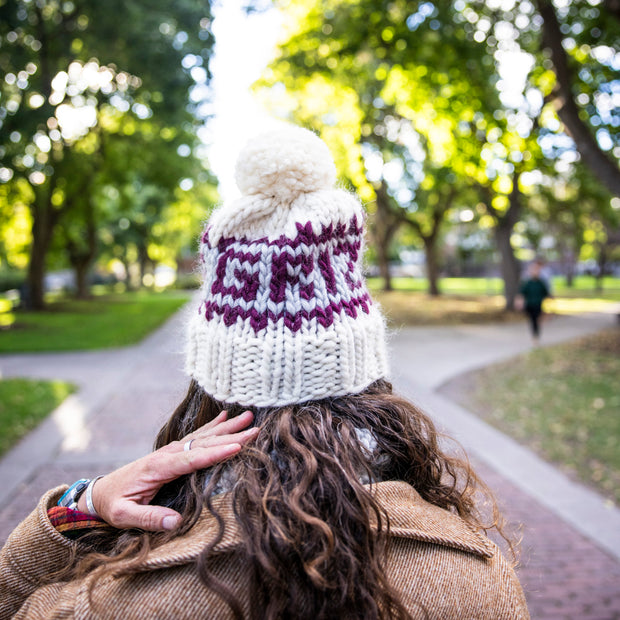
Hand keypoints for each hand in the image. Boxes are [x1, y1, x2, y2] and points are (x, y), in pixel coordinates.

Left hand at [77, 411, 257, 531]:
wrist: (100, 492)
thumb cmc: (113, 505)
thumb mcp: (125, 516)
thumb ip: (148, 518)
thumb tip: (175, 522)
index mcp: (159, 467)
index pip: (192, 458)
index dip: (215, 453)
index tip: (237, 447)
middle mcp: (167, 453)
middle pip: (204, 443)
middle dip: (230, 435)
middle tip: (255, 428)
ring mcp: (171, 450)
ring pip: (203, 436)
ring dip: (227, 427)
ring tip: (248, 416)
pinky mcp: (173, 452)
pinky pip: (197, 436)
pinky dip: (213, 426)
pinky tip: (225, 417)